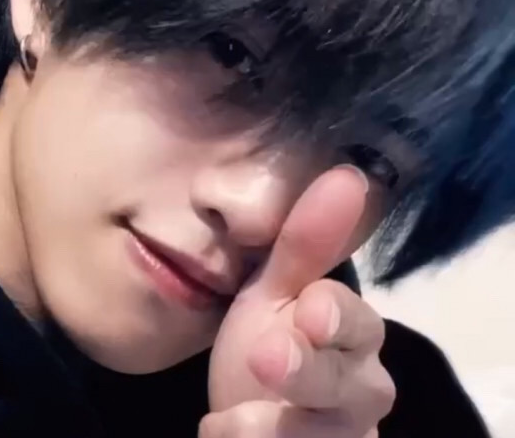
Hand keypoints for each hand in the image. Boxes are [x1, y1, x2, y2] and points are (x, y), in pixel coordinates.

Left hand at [200, 166, 395, 436]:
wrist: (247, 411)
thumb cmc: (268, 343)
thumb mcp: (274, 293)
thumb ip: (306, 244)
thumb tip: (349, 174)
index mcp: (352, 332)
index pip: (356, 321)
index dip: (335, 316)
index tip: (309, 309)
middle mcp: (362, 387)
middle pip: (349, 384)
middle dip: (308, 371)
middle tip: (267, 357)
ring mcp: (345, 433)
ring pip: (327, 435)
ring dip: (273, 426)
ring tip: (226, 420)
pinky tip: (224, 429)